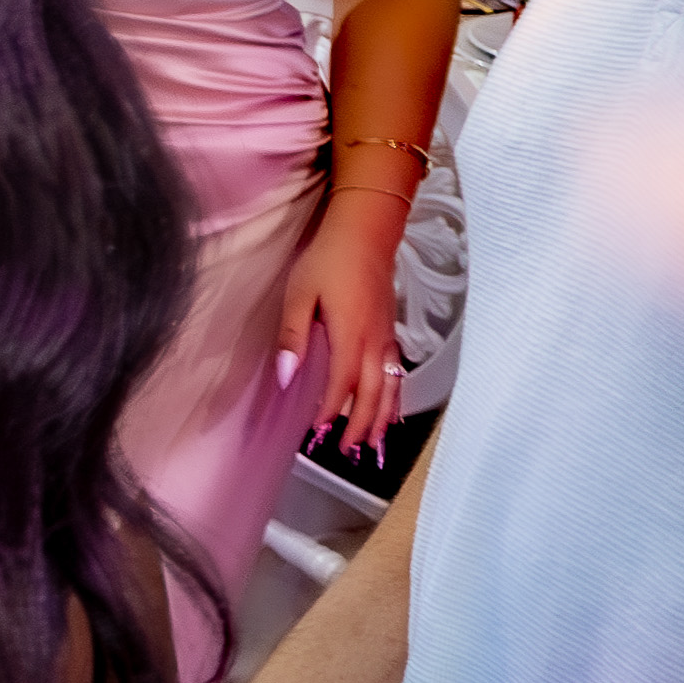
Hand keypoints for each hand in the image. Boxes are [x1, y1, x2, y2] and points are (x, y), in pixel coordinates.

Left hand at [277, 191, 411, 456]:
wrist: (365, 231)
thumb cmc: (329, 259)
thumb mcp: (298, 295)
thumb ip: (293, 337)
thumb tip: (287, 375)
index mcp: (351, 334)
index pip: (342, 384)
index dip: (331, 411)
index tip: (316, 432)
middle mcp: (375, 341)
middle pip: (373, 393)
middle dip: (361, 425)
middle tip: (348, 451)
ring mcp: (386, 336)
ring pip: (390, 386)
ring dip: (382, 417)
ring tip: (374, 444)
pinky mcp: (390, 329)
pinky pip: (396, 371)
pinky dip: (395, 395)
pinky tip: (391, 407)